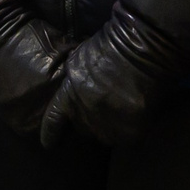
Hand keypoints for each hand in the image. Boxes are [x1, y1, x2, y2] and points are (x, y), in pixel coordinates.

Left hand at [40, 3, 188, 149]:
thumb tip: (75, 91)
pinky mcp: (129, 132)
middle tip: (103, 106)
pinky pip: (126, 138)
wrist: (141, 49)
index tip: (48, 144)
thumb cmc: (112, 45)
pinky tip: (135, 114)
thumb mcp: (81, 59)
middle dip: (89, 120)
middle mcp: (85, 114)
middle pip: (83, 128)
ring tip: (121, 108)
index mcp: (70, 93)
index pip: (55, 119)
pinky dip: (130, 129)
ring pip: (104, 136)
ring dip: (109, 126)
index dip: (50, 133)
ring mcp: (107, 125)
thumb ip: (74, 81)